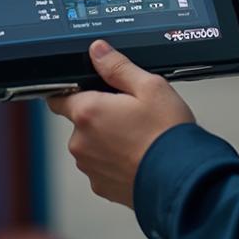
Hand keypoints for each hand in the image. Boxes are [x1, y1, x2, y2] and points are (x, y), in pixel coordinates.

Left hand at [47, 40, 194, 207]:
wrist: (181, 180)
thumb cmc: (166, 134)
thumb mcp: (149, 86)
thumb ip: (118, 66)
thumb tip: (98, 51)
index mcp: (88, 112)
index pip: (58, 96)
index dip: (72, 89)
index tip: (88, 88)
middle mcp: (81, 143)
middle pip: (80, 120)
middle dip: (99, 114)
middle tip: (130, 111)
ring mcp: (90, 168)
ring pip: (91, 144)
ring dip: (107, 138)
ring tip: (139, 135)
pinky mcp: (102, 187)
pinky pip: (102, 165)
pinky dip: (115, 160)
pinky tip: (138, 154)